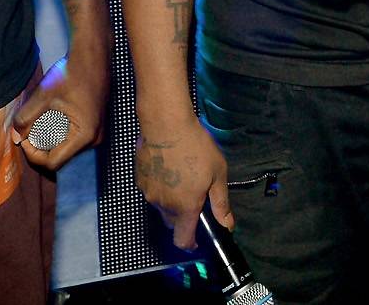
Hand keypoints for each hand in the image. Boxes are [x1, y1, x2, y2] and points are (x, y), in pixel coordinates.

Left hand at [12, 52, 107, 171]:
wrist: (93, 55)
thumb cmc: (72, 73)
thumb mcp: (44, 96)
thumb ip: (26, 119)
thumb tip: (16, 135)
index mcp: (84, 136)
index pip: (53, 162)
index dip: (33, 154)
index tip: (24, 137)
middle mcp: (94, 139)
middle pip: (59, 156)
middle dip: (40, 144)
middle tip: (28, 127)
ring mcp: (96, 133)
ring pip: (65, 147)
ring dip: (48, 137)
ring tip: (39, 119)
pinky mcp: (94, 126)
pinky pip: (72, 138)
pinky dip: (58, 131)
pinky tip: (52, 115)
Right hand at [134, 113, 228, 249]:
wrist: (166, 124)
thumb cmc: (196, 148)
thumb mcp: (217, 174)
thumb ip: (220, 203)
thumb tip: (228, 225)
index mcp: (185, 208)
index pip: (182, 239)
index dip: (190, 244)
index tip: (196, 240)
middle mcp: (164, 205)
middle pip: (172, 222)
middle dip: (183, 217)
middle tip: (194, 196)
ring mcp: (149, 192)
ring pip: (161, 205)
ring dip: (171, 200)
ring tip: (181, 177)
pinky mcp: (140, 179)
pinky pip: (152, 190)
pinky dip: (160, 186)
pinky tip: (168, 168)